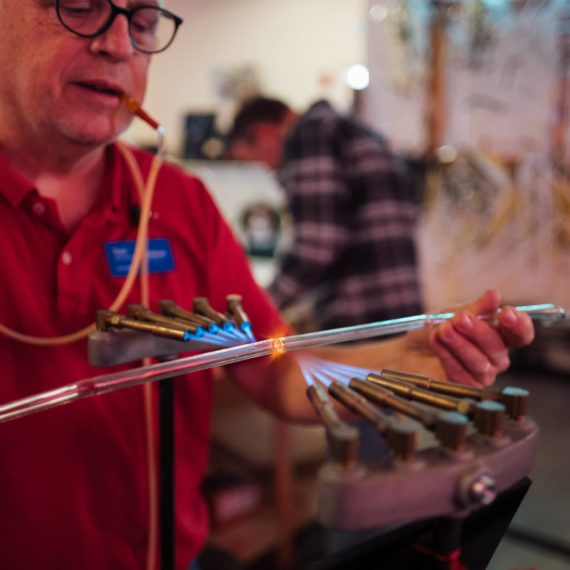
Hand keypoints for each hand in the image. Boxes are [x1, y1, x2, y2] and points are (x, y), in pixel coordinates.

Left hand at [407, 290, 534, 386]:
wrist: (409, 349)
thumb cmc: (436, 329)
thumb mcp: (454, 313)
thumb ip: (475, 308)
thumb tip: (494, 295)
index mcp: (499, 335)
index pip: (521, 334)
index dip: (518, 325)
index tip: (505, 313)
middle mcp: (495, 356)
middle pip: (498, 347)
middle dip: (478, 331)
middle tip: (459, 319)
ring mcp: (482, 373)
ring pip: (479, 362)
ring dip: (459, 343)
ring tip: (442, 330)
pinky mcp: (464, 386)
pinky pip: (461, 373)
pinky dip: (447, 355)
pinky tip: (435, 341)